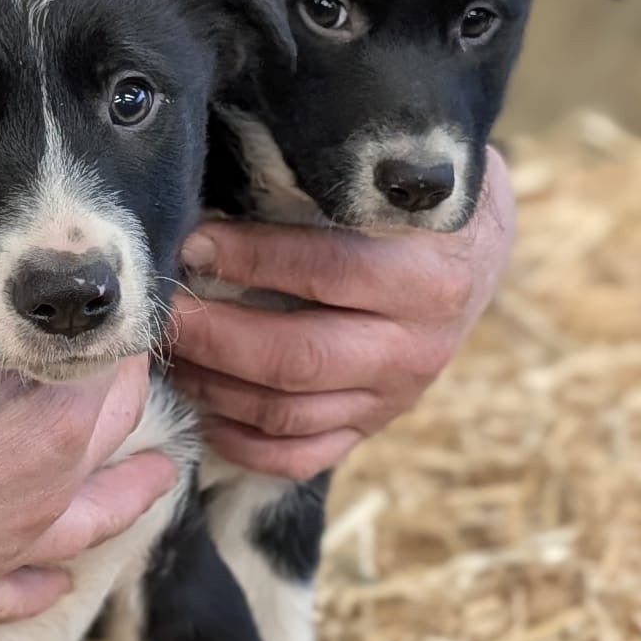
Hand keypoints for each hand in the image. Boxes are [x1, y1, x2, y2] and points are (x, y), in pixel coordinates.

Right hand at [0, 283, 176, 621]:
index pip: (111, 374)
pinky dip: (40, 586)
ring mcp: (6, 551)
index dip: (117, 339)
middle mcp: (48, 496)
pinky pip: (14, 593)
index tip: (117, 314)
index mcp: (53, 430)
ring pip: (89, 528)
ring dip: (128, 499)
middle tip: (137, 373)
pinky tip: (57, 581)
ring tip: (158, 479)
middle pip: (113, 442)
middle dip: (133, 403)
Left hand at [168, 150, 515, 477]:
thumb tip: (218, 197)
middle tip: (163, 313)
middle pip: (297, 357)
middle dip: (215, 336)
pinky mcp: (373, 426)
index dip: (250, 259)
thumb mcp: (386, 184)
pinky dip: (241, 442)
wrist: (477, 249)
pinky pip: (300, 455)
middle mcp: (416, 347)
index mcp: (427, 277)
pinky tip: (201, 408)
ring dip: (214, 388)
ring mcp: (395, 397)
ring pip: (288, 413)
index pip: (326, 271)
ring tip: (171, 355)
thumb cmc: (409, 203)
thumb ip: (321, 188)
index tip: (191, 244)